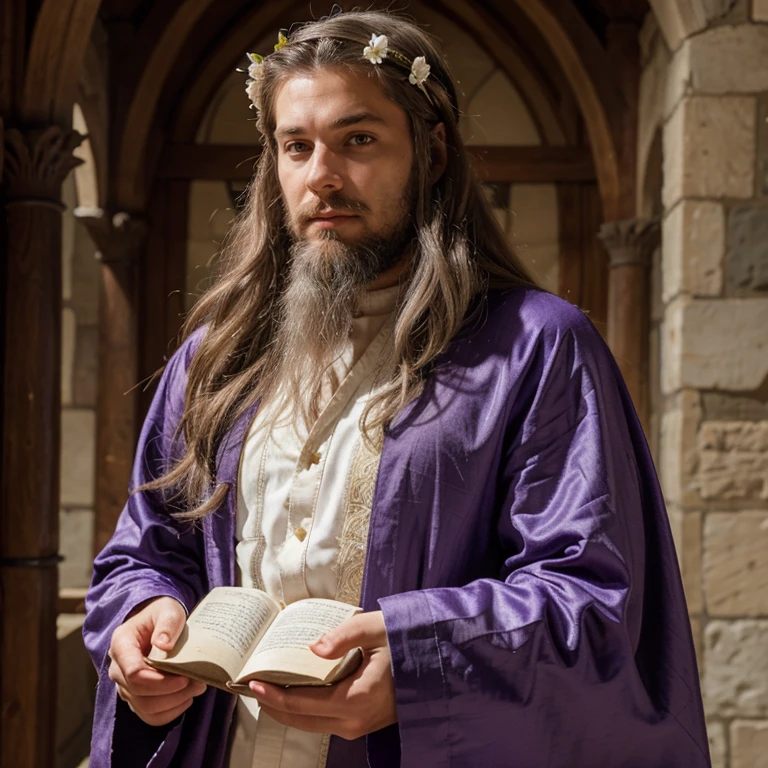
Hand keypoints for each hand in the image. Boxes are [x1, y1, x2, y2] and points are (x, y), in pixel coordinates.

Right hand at [108, 596, 206, 725]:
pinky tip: (187, 698)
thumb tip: (164, 645)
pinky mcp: (136, 697)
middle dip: (171, 692)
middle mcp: (118, 668)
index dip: (158, 681)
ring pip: (145, 709)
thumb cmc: (161, 614)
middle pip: (139, 694)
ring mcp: (125, 685)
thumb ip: (167, 624)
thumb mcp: (167, 610)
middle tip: (197, 682)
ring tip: (197, 687)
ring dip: (174, 703)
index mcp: (121, 645)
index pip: (133, 672)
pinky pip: (150, 716)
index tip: (183, 677)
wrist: (156, 621)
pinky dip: (170, 712)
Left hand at [248, 610, 396, 739]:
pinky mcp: (364, 722)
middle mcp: (355, 721)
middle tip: (253, 686)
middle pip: (302, 720)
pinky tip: (298, 692)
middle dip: (274, 705)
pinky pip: (326, 721)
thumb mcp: (375, 629)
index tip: (252, 682)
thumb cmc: (406, 641)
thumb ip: (343, 636)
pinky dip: (307, 710)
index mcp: (355, 699)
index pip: (301, 704)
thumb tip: (312, 649)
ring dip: (289, 710)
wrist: (438, 660)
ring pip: (313, 724)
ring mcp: (360, 726)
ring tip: (269, 688)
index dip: (273, 695)